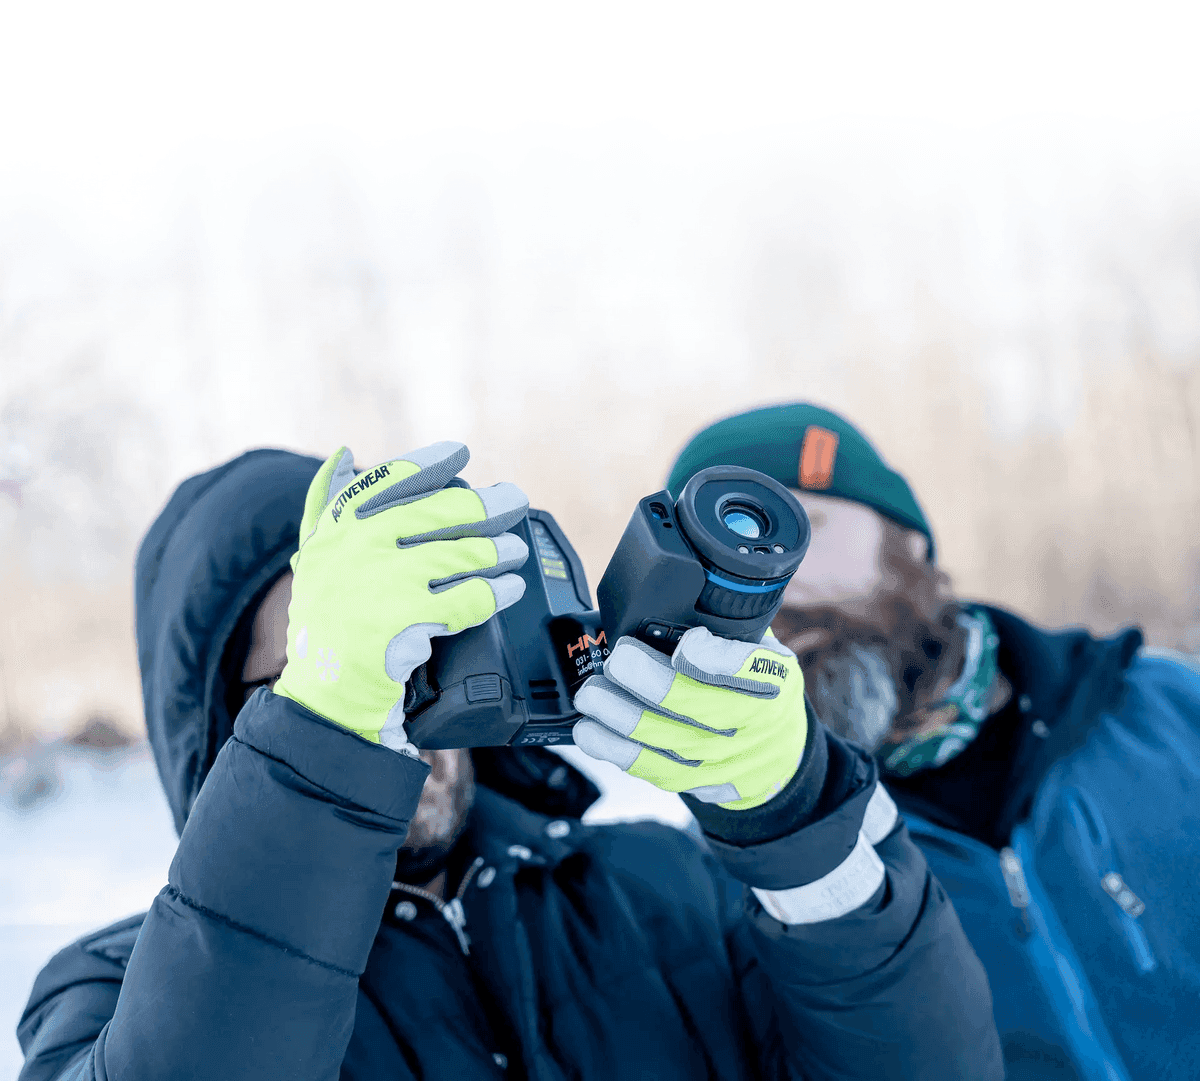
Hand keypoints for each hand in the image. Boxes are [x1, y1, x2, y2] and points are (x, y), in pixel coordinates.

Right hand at [274, 442, 528, 752]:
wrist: (325, 693)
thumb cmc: (325, 620)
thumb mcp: (315, 555)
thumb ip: (327, 502)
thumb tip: (345, 454)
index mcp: (339, 526)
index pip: (392, 479)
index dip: (431, 463)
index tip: (461, 453)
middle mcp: (357, 547)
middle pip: (436, 513)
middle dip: (484, 505)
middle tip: (514, 500)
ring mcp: (381, 584)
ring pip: (457, 555)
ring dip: (496, 550)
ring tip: (515, 549)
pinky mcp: (405, 624)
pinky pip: (466, 600)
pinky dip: (494, 593)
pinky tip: (510, 588)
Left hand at [573, 627, 806, 809]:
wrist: (780, 750)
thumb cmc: (760, 686)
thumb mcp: (763, 645)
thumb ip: (727, 625)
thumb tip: (676, 597)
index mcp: (775, 678)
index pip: (752, 670)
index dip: (715, 660)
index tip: (684, 645)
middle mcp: (757, 724)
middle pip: (701, 708)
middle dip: (652, 684)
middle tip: (617, 662)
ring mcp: (729, 759)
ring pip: (671, 743)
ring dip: (624, 719)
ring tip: (591, 695)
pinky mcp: (704, 785)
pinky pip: (658, 770)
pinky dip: (619, 752)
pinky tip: (591, 732)